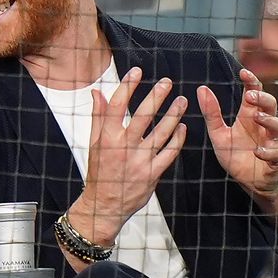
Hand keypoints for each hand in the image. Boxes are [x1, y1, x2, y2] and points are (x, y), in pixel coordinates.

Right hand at [74, 67, 187, 242]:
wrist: (104, 205)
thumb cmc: (99, 172)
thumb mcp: (93, 143)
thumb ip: (98, 117)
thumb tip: (97, 93)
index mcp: (107, 137)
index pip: (117, 106)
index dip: (128, 87)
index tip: (137, 72)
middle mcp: (124, 146)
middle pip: (143, 116)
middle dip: (157, 96)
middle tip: (168, 83)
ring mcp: (140, 160)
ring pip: (161, 133)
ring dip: (173, 115)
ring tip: (182, 101)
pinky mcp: (152, 173)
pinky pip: (169, 153)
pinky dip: (177, 139)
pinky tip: (183, 128)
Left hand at [197, 68, 277, 202]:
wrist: (251, 183)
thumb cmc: (237, 155)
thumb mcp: (219, 134)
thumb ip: (211, 114)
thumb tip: (201, 89)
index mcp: (250, 117)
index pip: (254, 94)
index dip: (252, 82)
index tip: (243, 72)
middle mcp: (264, 127)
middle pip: (271, 106)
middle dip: (263, 99)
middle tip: (251, 95)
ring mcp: (272, 143)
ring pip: (277, 127)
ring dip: (268, 120)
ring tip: (256, 116)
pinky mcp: (275, 161)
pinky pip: (276, 154)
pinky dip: (268, 152)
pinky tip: (258, 151)